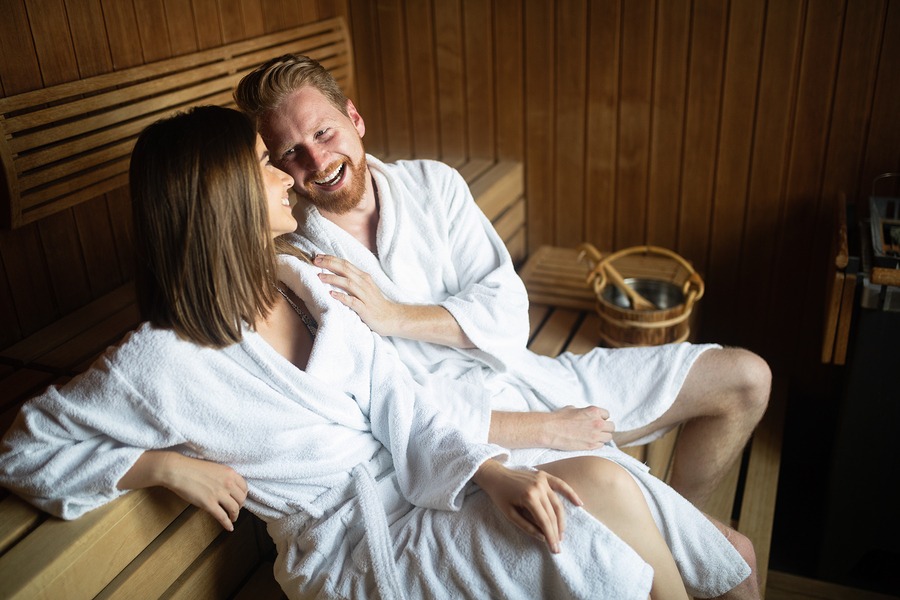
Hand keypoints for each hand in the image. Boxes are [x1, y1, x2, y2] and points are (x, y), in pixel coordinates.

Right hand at [120, 451, 248, 530]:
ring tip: (233, 519)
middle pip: (241, 499)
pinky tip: (229, 528)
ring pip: (234, 509)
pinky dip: (227, 524)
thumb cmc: (192, 468)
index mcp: (230, 473)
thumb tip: (228, 487)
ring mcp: (219, 494)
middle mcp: (228, 483)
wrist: (178, 470)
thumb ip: (224, 477)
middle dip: (240, 506)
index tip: (239, 499)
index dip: (243, 495)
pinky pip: (222, 517)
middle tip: (235, 509)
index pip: (244, 487)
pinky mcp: (209, 504)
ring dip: (235, 516)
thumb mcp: (214, 468)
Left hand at [313, 254, 400, 335]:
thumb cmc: (375, 303)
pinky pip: (352, 301)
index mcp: (363, 277)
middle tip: (315, 261)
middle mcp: (364, 283)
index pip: (345, 264)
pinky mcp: (365, 309)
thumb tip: (336, 273)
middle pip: (345, 269)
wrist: (391, 317)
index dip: (331, 259)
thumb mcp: (365, 287)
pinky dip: (341, 297)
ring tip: (319, 277)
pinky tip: (331, 294)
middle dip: (329, 264)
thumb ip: (353, 279)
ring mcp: (365, 296)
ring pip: (348, 283)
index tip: (318, 257)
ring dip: (333, 278)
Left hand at [473, 460, 581, 553]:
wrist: (495, 475)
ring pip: (558, 503)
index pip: (544, 521)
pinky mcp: (544, 476)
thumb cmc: (499, 496)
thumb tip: (543, 537)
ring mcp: (542, 480)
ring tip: (561, 533)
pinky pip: (560, 484)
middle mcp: (538, 487)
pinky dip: (570, 493)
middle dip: (556, 532)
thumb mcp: (509, 515)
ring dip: (561, 520)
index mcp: (529, 497)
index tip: (555, 549)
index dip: (550, 537)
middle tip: (558, 545)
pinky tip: (579, 503)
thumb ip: (527, 527)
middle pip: (552, 514)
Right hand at [541, 406, 614, 449]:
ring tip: (594, 436)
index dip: (602, 418)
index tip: (597, 420)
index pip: (607, 415)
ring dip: (603, 436)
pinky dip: (597, 444)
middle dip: (605, 428)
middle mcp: (597, 423)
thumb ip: (585, 412)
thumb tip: (587, 416)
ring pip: (609, 437)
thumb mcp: (574, 409)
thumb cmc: (559, 418)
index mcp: (594, 411)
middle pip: (611, 427)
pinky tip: (589, 441)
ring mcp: (595, 435)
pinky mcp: (591, 446)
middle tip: (597, 429)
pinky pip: (601, 445)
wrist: (551, 430)